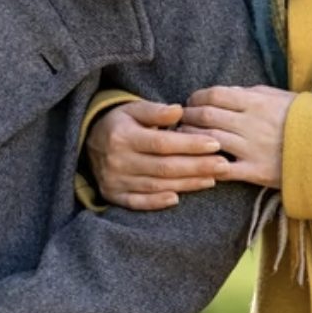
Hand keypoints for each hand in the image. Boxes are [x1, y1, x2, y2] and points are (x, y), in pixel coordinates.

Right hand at [84, 99, 231, 210]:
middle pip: (164, 167)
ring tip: (212, 178)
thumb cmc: (120, 123)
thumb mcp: (133, 109)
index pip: (162, 143)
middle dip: (197, 166)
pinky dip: (157, 203)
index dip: (190, 144)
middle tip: (224, 165)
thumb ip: (156, 111)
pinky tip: (177, 199)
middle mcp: (117, 160)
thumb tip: (179, 111)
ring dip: (186, 184)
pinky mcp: (113, 195)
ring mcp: (114, 180)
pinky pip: (137, 202)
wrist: (88, 142)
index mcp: (122, 136)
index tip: (215, 143)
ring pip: (156, 185)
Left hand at [181, 85, 296, 187]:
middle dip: (189, 117)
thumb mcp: (283, 97)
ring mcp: (253, 148)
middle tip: (182, 120)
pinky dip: (208, 165)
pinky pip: (223, 169)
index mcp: (258, 102)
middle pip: (206, 116)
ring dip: (191, 139)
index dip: (197, 97)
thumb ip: (254, 93)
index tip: (191, 102)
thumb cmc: (308, 120)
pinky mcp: (257, 172)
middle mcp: (252, 123)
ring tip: (185, 140)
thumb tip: (229, 92)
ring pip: (209, 140)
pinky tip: (200, 163)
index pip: (216, 95)